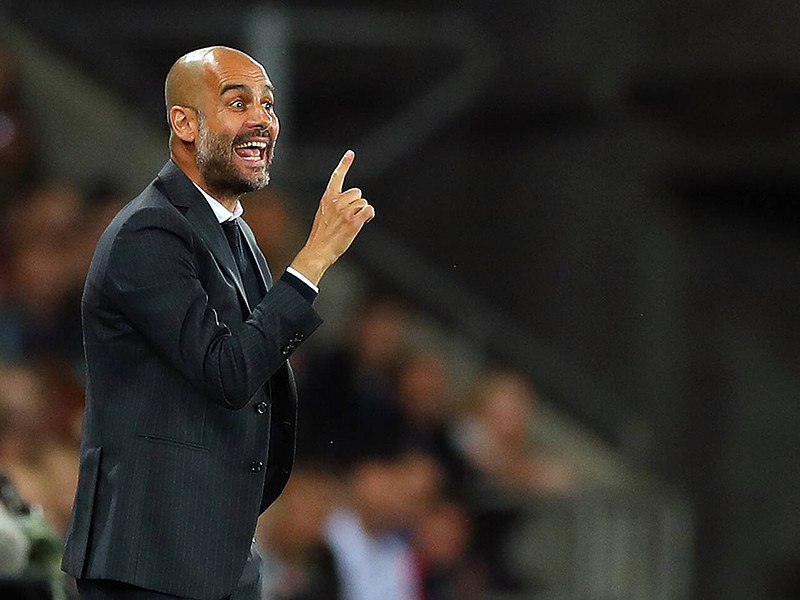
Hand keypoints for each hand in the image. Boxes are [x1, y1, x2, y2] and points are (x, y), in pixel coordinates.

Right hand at [290, 150, 374, 285]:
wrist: (318, 250)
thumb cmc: (321, 235)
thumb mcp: (323, 214)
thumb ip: (334, 204)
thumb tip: (350, 204)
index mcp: (327, 198)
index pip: (336, 176)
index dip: (344, 164)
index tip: (350, 154)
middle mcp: (336, 202)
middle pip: (357, 193)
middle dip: (357, 203)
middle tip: (350, 216)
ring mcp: (345, 211)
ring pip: (363, 203)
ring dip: (362, 212)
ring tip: (352, 223)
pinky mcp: (353, 221)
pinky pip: (369, 210)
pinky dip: (369, 215)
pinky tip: (364, 221)